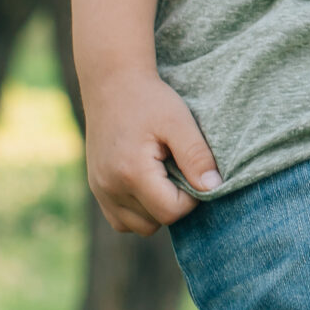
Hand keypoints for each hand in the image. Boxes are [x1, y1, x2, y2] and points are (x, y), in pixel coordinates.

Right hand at [85, 66, 219, 233]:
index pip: (171, 212)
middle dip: (173, 204)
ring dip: (155, 210)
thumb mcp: (180, 122)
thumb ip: (197, 156)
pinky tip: (149, 184)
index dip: (191, 198)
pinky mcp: (96, 187)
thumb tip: (213, 188)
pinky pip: (121, 219)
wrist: (112, 83)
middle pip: (155, 223)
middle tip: (178, 170)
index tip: (193, 171)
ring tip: (162, 177)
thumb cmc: (150, 100)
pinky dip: (137, 211)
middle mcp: (109, 187)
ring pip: (137, 226)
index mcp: (131, 173)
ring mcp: (99, 189)